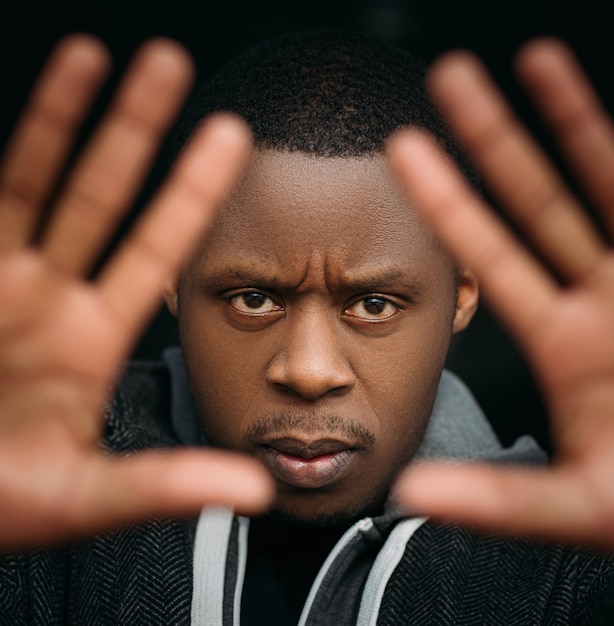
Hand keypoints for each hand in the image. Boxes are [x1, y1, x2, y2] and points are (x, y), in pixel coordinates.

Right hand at [0, 36, 271, 548]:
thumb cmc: (2, 506)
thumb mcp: (89, 497)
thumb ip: (168, 485)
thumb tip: (257, 488)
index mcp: (96, 339)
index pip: (159, 248)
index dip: (194, 193)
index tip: (230, 139)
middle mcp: (53, 298)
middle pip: (105, 195)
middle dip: (136, 131)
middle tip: (174, 66)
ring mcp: (2, 282)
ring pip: (39, 182)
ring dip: (65, 117)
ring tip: (96, 53)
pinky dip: (9, 151)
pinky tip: (29, 98)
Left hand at [389, 39, 613, 551]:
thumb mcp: (579, 506)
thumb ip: (497, 500)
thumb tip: (409, 492)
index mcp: (562, 344)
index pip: (487, 256)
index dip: (445, 203)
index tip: (402, 153)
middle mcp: (601, 298)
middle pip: (531, 201)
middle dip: (489, 139)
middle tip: (443, 78)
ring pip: (598, 179)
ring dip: (564, 117)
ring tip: (524, 55)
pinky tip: (588, 98)